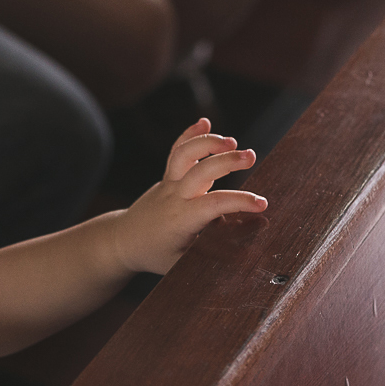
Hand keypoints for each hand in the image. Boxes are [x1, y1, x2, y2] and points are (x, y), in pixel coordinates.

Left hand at [113, 118, 266, 274]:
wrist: (123, 241)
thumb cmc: (156, 254)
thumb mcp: (183, 263)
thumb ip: (212, 253)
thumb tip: (244, 251)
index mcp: (181, 219)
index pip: (214, 204)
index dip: (239, 202)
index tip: (261, 204)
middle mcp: (175, 197)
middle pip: (201, 171)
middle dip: (226, 161)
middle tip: (251, 156)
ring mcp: (169, 184)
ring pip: (184, 155)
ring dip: (207, 142)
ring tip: (232, 141)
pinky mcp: (167, 177)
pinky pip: (176, 152)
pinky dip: (190, 135)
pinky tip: (205, 122)